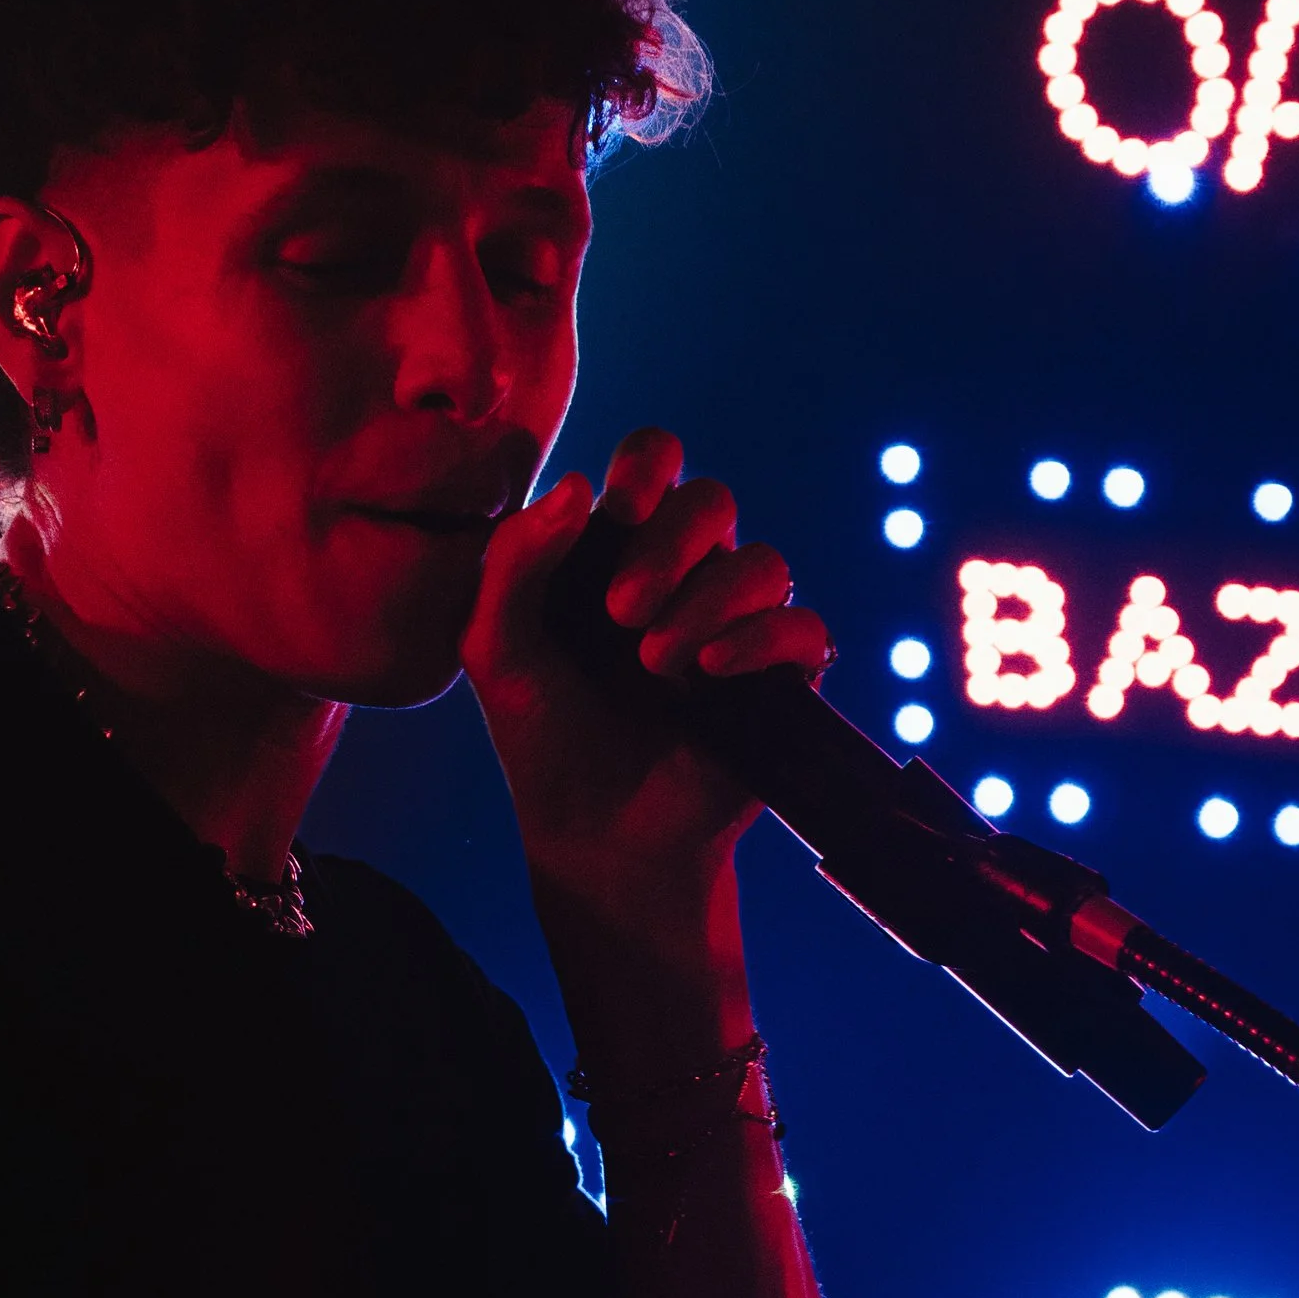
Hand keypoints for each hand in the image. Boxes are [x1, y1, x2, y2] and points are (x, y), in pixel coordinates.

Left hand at [464, 429, 834, 916]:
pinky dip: (760, 638)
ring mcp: (738, 625)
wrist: (592, 835)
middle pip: (711, 501)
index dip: (649, 463)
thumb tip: (577, 484)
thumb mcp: (496, 649)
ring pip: (763, 562)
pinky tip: (710, 673)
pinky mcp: (780, 679)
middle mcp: (686, 574)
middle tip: (621, 611)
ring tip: (655, 663)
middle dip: (669, 545)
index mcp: (619, 550)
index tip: (621, 506)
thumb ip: (515, 562)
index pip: (654, 462)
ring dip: (708, 600)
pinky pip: (802, 627)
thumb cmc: (540, 738)